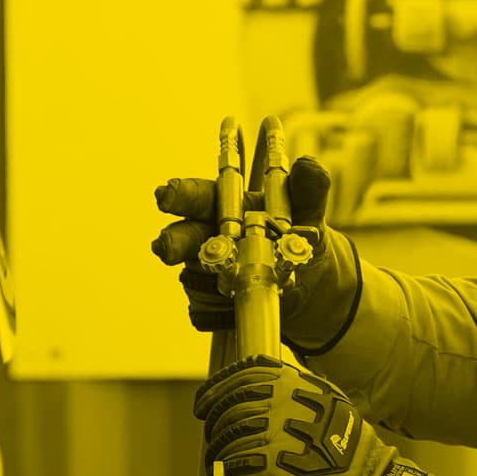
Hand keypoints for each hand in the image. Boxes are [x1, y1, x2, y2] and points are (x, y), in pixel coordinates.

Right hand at [151, 154, 336, 332]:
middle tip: (165, 249)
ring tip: (228, 287)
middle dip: (171, 242)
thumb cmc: (301, 238)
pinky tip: (235, 308)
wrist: (311, 285)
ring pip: (190, 276)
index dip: (179, 193)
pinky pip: (202, 310)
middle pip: (181, 236)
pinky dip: (217, 311)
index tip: (166, 194)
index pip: (197, 195)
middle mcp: (208, 236)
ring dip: (203, 283)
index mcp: (226, 206)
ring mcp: (207, 271)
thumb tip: (307, 163)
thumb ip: (308, 190)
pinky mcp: (210, 303)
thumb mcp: (309, 214)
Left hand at [193, 355, 439, 475]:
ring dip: (217, 452)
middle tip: (211, 437)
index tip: (203, 403)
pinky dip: (227, 474)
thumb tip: (256, 391)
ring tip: (217, 463)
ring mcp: (278, 432)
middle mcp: (284, 402)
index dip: (216, 389)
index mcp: (295, 383)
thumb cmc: (348, 450)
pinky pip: (236, 467)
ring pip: (229, 438)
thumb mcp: (328, 403)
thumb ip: (295, 390)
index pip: (243, 375)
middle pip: (231, 407)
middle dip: (215, 423)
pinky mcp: (274, 465)